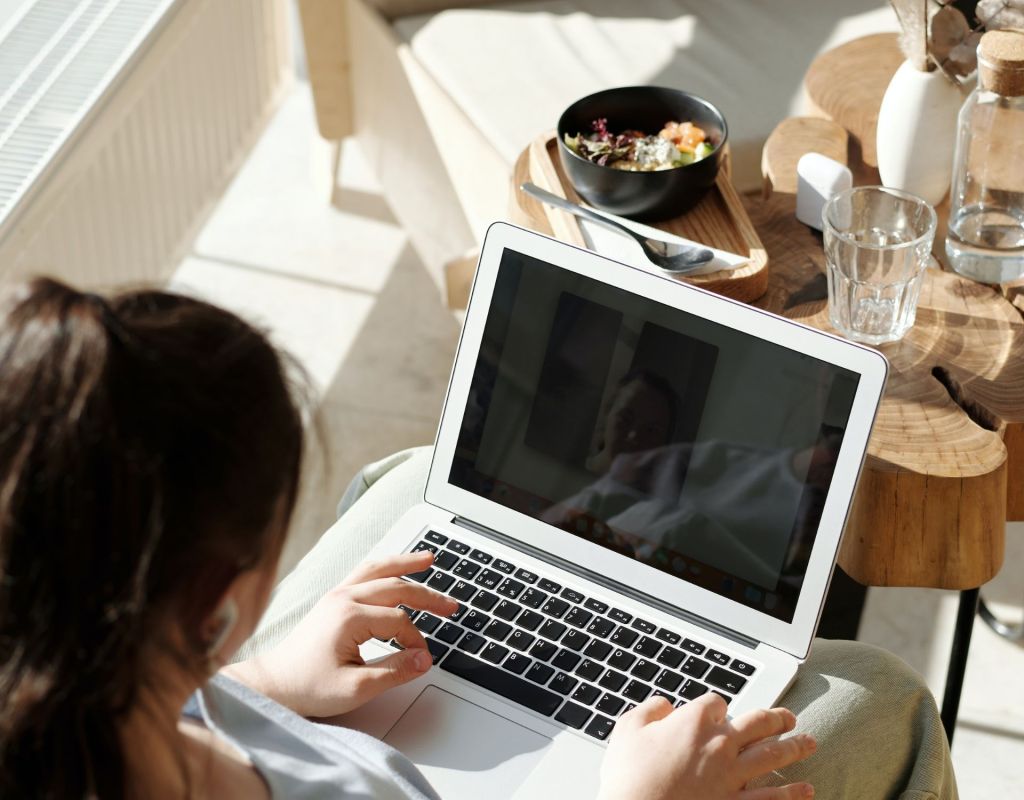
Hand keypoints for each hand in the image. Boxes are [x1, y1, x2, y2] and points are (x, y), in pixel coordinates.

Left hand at [223, 551, 457, 717]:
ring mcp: (336, 596)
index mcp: (349, 617)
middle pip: (395, 587)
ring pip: (378, 570)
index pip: (399, 621)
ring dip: (405, 564)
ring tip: (429, 559)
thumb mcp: (355, 688)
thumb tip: (424, 659)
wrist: (273, 684)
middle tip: (451, 605)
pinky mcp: (332, 600)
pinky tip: (395, 567)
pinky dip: (384, 567)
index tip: (421, 659)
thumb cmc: (307, 687)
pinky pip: (363, 573)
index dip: (415, 640)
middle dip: (427, 596)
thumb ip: (394, 672)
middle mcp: (343, 598)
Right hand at [598, 694, 816, 799]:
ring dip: (795, 747)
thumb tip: (664, 704)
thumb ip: (649, 710)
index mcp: (693, 723)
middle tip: (787, 717)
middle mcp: (720, 746)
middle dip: (775, 718)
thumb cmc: (629, 777)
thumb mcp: (628, 730)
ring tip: (809, 742)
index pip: (716, 703)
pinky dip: (792, 793)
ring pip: (773, 756)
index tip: (715, 712)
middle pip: (757, 723)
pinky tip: (807, 789)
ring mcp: (732, 777)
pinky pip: (771, 797)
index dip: (716, 706)